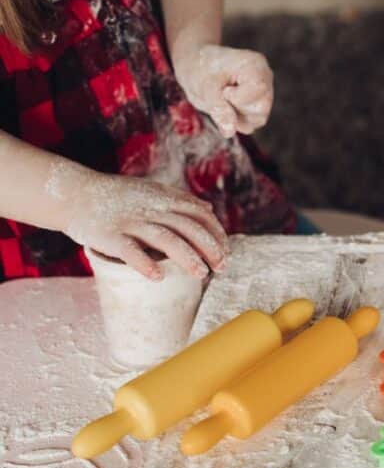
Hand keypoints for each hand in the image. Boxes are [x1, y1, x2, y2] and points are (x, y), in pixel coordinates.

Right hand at [57, 166, 228, 280]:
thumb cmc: (116, 197)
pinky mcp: (109, 235)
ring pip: (166, 238)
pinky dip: (144, 263)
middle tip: (222, 267)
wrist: (73, 194)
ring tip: (201, 274)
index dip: (216, 233)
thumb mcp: (151, 191)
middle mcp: (151, 209)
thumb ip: (179, 200)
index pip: (200, 214)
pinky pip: (129, 250)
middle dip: (210, 248)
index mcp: (163, 198)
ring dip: (187, 257)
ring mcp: (131, 221)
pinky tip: (158, 277)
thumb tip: (208, 208)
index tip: (226, 252)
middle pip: (189, 227)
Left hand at [175, 44, 273, 138]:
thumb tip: (230, 132)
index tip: (223, 90)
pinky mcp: (257, 103)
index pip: (259, 90)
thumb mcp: (205, 88)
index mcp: (255, 65)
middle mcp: (264, 77)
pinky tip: (226, 106)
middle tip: (221, 94)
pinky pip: (253, 123)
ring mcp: (263, 91)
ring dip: (236, 116)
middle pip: (261, 108)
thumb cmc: (199, 69)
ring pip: (258, 119)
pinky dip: (236, 120)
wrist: (193, 65)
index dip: (239, 98)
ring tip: (222, 100)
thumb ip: (219, 110)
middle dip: (236, 108)